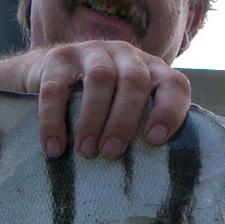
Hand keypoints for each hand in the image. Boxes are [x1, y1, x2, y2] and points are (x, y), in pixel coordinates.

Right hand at [19, 41, 190, 158]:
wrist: (50, 74)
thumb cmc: (100, 105)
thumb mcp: (125, 110)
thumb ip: (140, 128)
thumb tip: (147, 172)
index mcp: (151, 70)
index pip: (173, 84)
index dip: (168, 111)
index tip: (153, 140)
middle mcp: (126, 55)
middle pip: (135, 80)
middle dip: (124, 120)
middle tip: (110, 153)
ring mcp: (92, 51)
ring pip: (100, 78)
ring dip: (93, 119)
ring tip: (86, 152)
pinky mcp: (59, 56)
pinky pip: (56, 88)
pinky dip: (54, 120)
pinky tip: (54, 146)